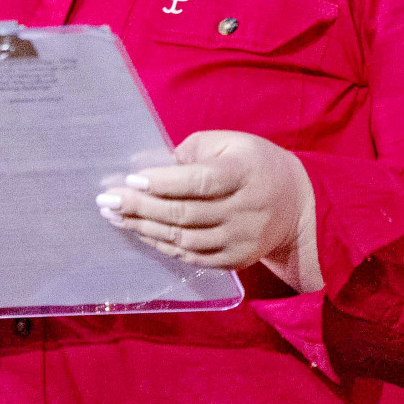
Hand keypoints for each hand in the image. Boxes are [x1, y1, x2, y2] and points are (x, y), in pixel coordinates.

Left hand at [97, 131, 321, 292]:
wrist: (296, 205)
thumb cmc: (254, 164)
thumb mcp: (231, 142)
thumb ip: (194, 150)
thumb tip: (154, 168)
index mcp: (244, 173)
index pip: (200, 182)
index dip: (164, 182)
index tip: (131, 179)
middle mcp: (245, 210)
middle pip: (186, 214)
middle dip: (142, 208)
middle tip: (108, 201)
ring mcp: (240, 240)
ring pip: (184, 240)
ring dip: (145, 229)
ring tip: (116, 217)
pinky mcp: (235, 260)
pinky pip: (192, 257)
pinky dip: (163, 245)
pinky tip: (141, 232)